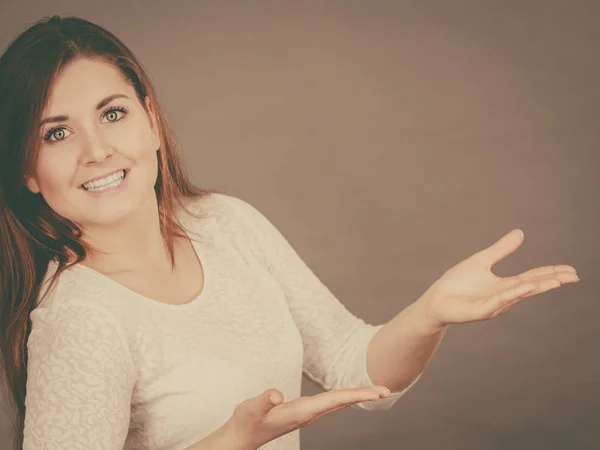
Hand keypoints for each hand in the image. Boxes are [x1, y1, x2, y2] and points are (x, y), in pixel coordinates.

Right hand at [224, 385, 390, 449]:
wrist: (243, 436)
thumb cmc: (247, 421)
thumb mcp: (251, 408)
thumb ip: (264, 400)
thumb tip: (276, 394)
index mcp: (301, 411)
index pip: (334, 400)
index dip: (356, 394)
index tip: (377, 393)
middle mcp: (308, 414)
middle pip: (341, 402)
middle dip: (364, 395)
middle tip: (387, 390)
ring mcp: (307, 414)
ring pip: (337, 403)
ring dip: (356, 396)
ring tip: (375, 391)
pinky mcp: (303, 412)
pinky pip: (330, 403)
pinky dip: (343, 397)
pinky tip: (349, 396)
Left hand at [416, 229, 578, 327]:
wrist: (436, 300)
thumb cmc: (458, 283)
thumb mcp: (482, 261)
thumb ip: (501, 249)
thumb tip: (520, 233)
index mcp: (505, 284)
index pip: (533, 277)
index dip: (551, 273)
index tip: (571, 270)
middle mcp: (504, 296)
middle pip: (532, 287)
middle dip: (552, 281)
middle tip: (574, 276)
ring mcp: (494, 304)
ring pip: (519, 295)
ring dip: (538, 287)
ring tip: (557, 281)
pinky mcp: (481, 310)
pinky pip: (499, 301)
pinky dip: (512, 295)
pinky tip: (524, 288)